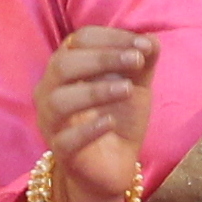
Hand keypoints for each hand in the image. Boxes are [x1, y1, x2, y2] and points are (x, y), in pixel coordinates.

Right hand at [33, 26, 151, 201]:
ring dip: (96, 91)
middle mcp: (52, 90)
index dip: (111, 38)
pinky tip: (111, 122)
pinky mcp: (61, 152)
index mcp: (68, 66)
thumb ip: (143, 61)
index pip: (79, 40)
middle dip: (102, 58)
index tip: (143, 45)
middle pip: (63, 65)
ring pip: (60, 100)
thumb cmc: (120, 116)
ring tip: (128, 90)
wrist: (115, 164)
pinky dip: (88, 129)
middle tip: (136, 60)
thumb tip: (150, 40)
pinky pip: (65, 140)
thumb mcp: (136, 84)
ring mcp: (53, 122)